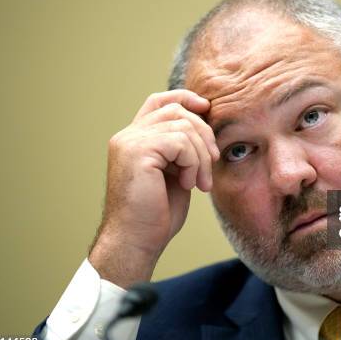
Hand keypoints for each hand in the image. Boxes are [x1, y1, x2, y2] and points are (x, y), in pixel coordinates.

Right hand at [89, 90, 219, 287]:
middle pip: (177, 111)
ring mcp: (130, 142)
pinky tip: (188, 184)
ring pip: (183, 126)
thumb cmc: (155, 215)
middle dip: (204, 134)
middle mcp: (128, 136)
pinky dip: (193, 163)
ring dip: (201, 155)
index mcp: (135, 139)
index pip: (159, 101)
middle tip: (211, 163)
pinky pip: (180, 142)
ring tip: (199, 182)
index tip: (207, 108)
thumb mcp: (175, 174)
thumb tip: (206, 126)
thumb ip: (183, 149)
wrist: (136, 241)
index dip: (185, 98)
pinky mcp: (138, 152)